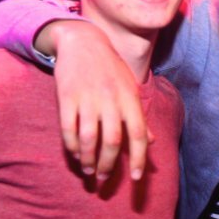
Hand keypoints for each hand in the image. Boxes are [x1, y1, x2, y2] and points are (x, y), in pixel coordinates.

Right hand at [41, 21, 151, 179]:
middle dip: (109, 165)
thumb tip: (151, 141)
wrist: (83, 41)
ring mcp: (88, 98)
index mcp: (130, 99)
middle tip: (103, 178)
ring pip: (90, 138)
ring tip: (88, 170)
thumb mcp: (129, 88)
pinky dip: (72, 145)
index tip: (137, 178)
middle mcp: (111, 99)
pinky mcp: (67, 96)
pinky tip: (75, 153)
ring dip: (89, 159)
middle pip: (113, 141)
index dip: (140, 158)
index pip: (139, 134)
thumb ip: (138, 116)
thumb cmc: (110, 68)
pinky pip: (69, 128)